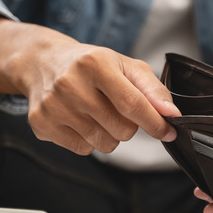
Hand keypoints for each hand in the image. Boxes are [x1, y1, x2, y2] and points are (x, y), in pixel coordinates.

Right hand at [0, 12, 180, 155]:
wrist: (43, 63)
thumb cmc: (91, 65)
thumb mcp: (124, 66)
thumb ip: (153, 89)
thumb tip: (171, 114)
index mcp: (95, 63)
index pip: (132, 104)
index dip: (155, 123)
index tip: (169, 132)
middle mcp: (70, 83)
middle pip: (121, 129)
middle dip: (129, 126)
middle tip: (117, 110)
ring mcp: (53, 105)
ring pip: (103, 144)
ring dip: (110, 135)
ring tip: (97, 114)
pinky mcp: (41, 123)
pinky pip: (83, 150)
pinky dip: (89, 141)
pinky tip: (79, 120)